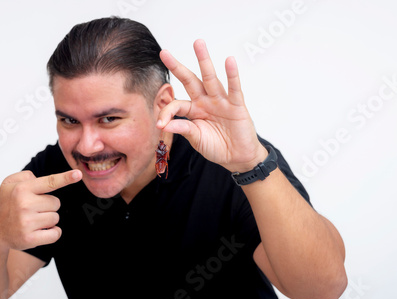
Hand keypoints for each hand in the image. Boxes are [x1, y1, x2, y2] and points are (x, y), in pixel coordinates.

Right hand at [0, 169, 81, 250]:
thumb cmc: (7, 204)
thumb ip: (27, 176)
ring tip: (33, 219)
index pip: (50, 182)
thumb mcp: (9, 183)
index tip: (78, 174)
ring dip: (48, 219)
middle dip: (48, 206)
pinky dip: (52, 233)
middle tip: (32, 209)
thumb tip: (44, 180)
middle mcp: (24, 205)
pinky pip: (55, 234)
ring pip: (56, 218)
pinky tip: (41, 231)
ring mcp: (27, 223)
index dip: (66, 178)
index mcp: (22, 189)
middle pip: (56, 203)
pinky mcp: (30, 239)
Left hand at [157, 39, 267, 172]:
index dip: (167, 113)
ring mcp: (221, 101)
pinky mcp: (236, 106)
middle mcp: (205, 101)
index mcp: (194, 109)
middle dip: (178, 67)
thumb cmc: (216, 147)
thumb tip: (164, 124)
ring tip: (198, 44)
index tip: (159, 125)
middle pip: (190, 80)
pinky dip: (232, 75)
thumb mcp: (196, 139)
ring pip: (210, 78)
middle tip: (165, 52)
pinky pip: (234, 88)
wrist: (237, 157)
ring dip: (204, 61)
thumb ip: (183, 129)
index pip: (177, 105)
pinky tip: (229, 61)